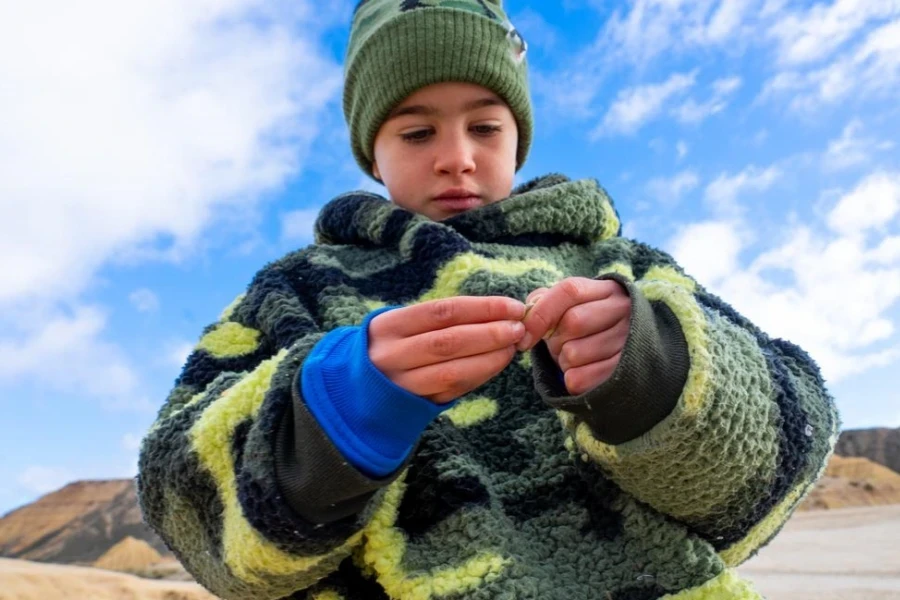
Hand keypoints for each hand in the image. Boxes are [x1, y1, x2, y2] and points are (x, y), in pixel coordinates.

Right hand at [368, 297, 526, 403]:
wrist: (354, 389)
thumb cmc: (390, 346)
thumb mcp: (400, 325)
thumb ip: (440, 318)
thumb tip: (496, 310)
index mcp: (389, 326)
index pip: (442, 311)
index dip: (481, 308)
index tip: (512, 306)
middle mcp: (392, 355)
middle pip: (449, 341)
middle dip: (490, 333)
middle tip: (519, 328)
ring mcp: (403, 384)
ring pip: (453, 371)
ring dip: (490, 358)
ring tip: (513, 347)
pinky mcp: (416, 405)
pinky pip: (454, 390)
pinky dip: (480, 375)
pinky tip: (498, 364)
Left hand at [518, 278, 630, 394]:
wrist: (618, 349)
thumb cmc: (583, 324)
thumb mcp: (565, 306)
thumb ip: (542, 302)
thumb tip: (525, 318)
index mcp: (606, 290)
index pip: (569, 291)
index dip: (541, 313)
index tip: (525, 336)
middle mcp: (623, 310)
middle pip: (573, 322)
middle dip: (555, 339)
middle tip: (558, 344)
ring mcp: (627, 340)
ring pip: (574, 353)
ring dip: (562, 360)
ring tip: (573, 356)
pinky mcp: (624, 371)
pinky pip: (579, 379)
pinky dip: (570, 379)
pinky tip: (581, 371)